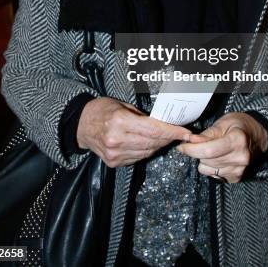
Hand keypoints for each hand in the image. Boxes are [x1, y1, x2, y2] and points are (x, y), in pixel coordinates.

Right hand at [76, 96, 190, 166]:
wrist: (80, 124)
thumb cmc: (102, 109)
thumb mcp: (122, 105)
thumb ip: (142, 116)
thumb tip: (163, 123)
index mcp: (120, 122)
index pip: (153, 129)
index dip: (172, 132)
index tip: (187, 132)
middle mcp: (117, 139)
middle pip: (152, 142)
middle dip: (169, 138)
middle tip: (181, 134)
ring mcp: (115, 153)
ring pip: (147, 152)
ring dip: (159, 145)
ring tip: (166, 137)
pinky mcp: (113, 162)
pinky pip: (137, 157)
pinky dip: (147, 151)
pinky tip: (150, 143)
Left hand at [177, 112, 267, 182]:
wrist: (256, 136)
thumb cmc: (238, 125)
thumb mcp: (223, 123)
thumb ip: (206, 134)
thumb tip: (190, 140)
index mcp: (237, 141)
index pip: (209, 150)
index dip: (192, 149)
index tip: (182, 146)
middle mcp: (240, 158)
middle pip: (206, 160)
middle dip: (197, 152)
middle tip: (199, 143)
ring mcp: (239, 170)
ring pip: (207, 169)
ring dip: (204, 160)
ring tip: (212, 149)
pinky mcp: (236, 177)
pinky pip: (213, 175)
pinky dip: (211, 166)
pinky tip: (218, 157)